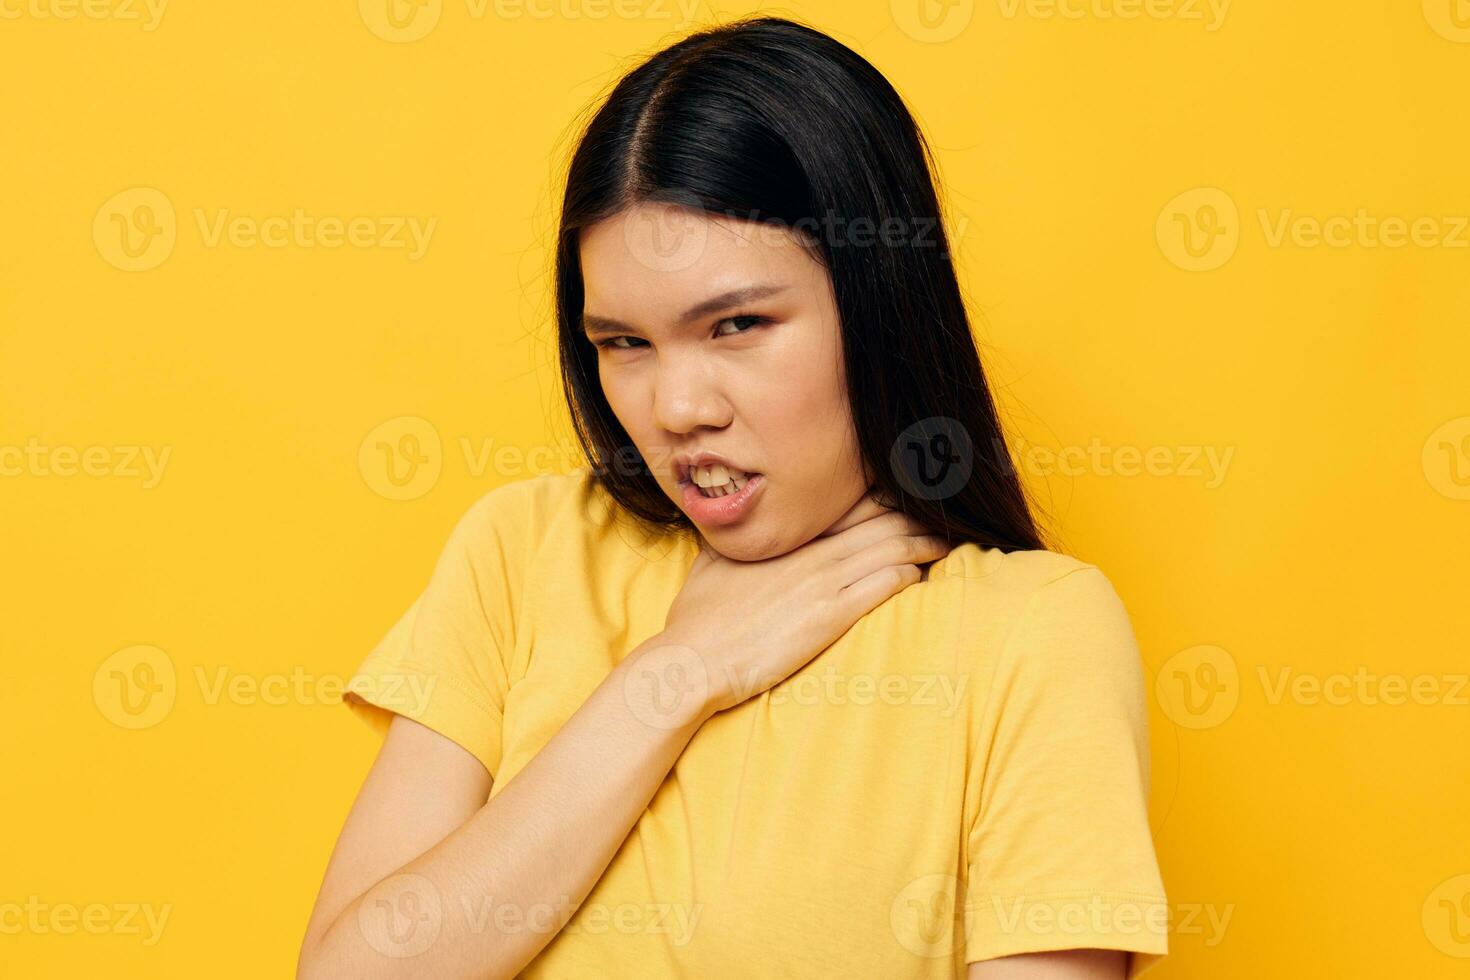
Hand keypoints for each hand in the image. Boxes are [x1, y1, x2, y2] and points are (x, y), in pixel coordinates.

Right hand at [659, 490, 951, 716]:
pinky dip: (908, 576)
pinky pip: (884, 586)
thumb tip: (735, 521)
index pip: (846, 502)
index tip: (903, 493)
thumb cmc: (699, 618)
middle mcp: (810, 552)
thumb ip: (736, 539)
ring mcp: (822, 582)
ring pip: (890, 548)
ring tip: (946, 541)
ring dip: (923, 543)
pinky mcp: (830, 616)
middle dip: (914, 515)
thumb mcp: (711, 563)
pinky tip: (921, 576)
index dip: (881, 495)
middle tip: (940, 514)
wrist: (694, 661)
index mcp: (785, 537)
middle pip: (879, 519)